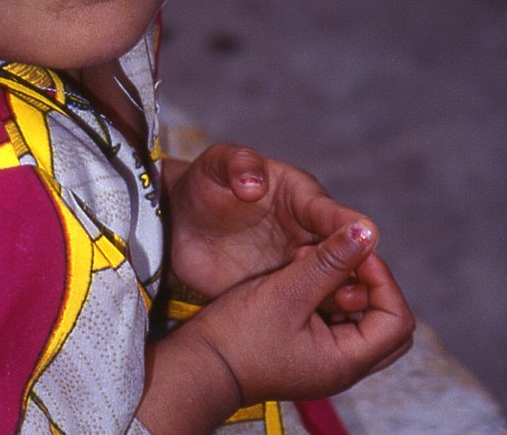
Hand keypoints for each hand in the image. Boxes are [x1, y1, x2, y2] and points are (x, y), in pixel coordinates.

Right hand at [138, 219, 414, 432]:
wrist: (199, 364)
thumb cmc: (239, 335)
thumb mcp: (287, 291)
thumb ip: (329, 261)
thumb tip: (367, 231)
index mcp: (347, 360)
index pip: (396, 319)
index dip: (383, 279)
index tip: (355, 250)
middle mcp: (343, 364)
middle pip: (385, 320)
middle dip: (369, 282)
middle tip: (344, 256)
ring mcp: (325, 357)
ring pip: (358, 314)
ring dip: (344, 282)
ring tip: (311, 259)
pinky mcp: (306, 345)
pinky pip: (333, 315)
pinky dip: (325, 290)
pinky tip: (299, 269)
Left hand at [163, 144, 369, 304]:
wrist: (180, 224)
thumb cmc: (203, 185)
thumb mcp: (215, 165)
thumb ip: (238, 164)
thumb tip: (255, 184)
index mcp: (300, 195)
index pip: (330, 211)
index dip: (347, 225)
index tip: (366, 236)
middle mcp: (308, 230)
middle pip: (345, 252)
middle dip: (353, 268)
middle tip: (353, 285)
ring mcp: (298, 261)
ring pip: (333, 281)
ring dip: (341, 294)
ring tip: (343, 308)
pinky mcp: (283, 287)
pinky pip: (311, 303)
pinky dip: (320, 315)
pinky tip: (323, 330)